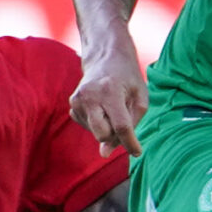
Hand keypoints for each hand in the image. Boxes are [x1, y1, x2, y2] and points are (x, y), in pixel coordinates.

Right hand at [70, 42, 146, 157]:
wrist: (106, 56)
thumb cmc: (127, 78)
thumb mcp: (139, 97)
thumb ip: (130, 125)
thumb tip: (104, 154)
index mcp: (110, 91)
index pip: (121, 126)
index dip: (130, 143)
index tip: (137, 152)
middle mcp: (90, 95)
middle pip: (103, 135)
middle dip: (115, 135)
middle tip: (124, 119)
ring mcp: (77, 100)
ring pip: (96, 133)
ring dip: (108, 127)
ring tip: (112, 106)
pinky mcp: (72, 104)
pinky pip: (88, 127)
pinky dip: (98, 123)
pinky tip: (102, 107)